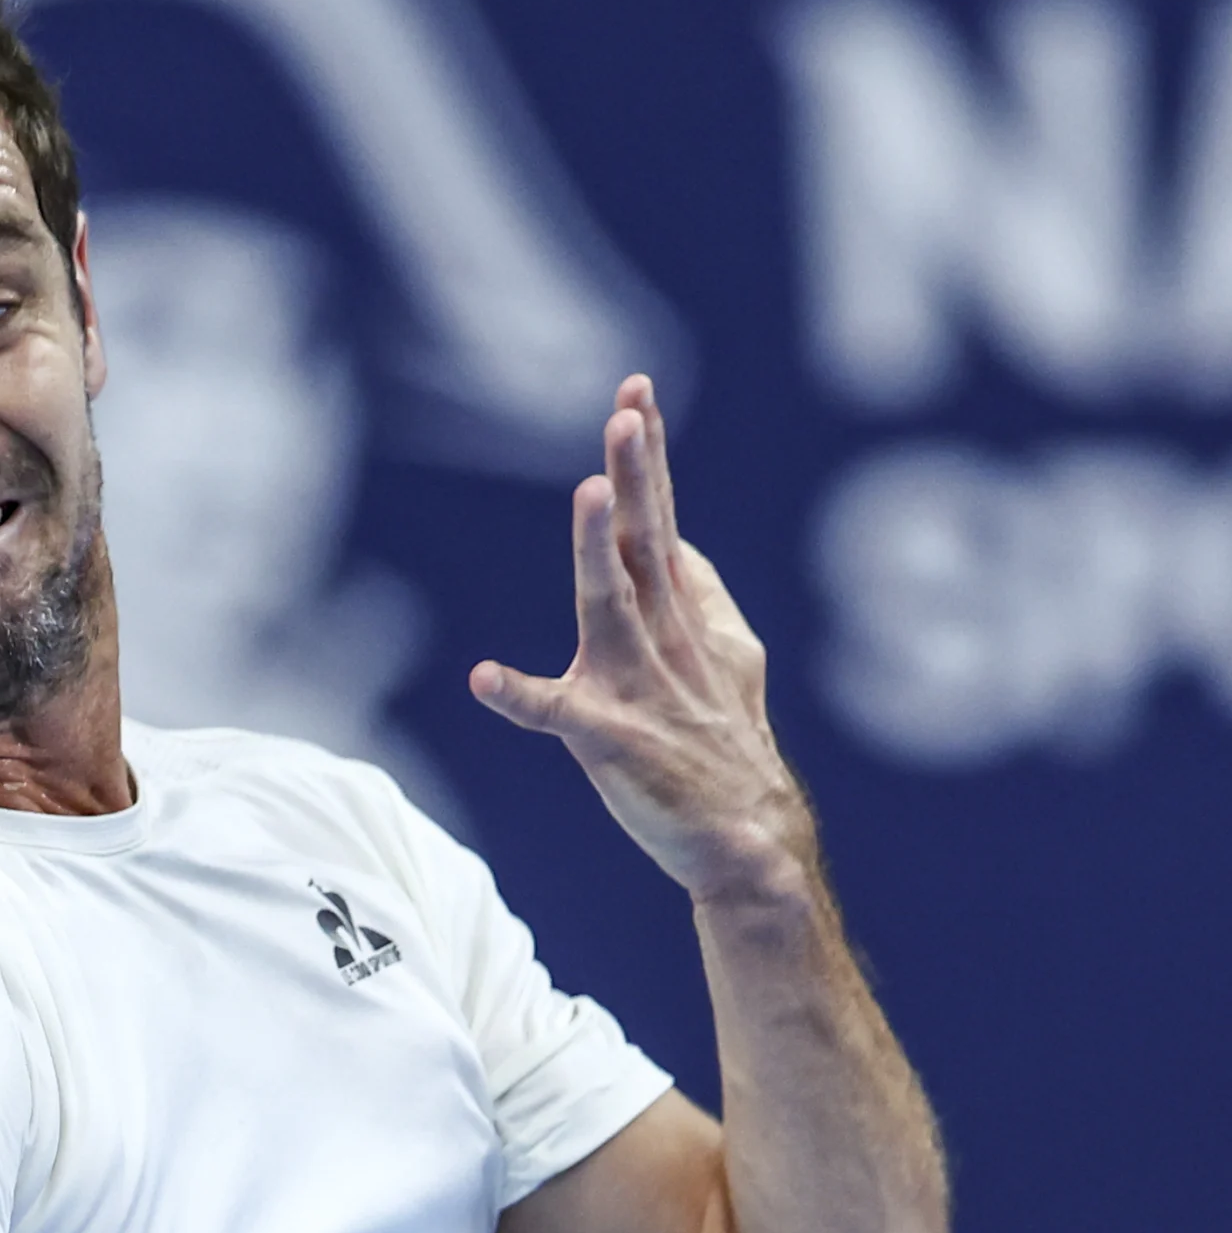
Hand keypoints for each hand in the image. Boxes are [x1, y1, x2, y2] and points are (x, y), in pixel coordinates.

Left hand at [469, 376, 813, 905]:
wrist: (749, 839)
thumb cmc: (724, 748)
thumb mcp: (728, 659)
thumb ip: (700, 598)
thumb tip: (682, 548)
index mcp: (679, 617)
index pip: (660, 523)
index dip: (647, 460)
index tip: (635, 393)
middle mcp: (661, 640)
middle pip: (646, 544)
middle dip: (638, 476)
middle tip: (628, 411)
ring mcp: (638, 689)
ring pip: (611, 606)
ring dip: (598, 550)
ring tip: (589, 491)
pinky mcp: (613, 742)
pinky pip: (557, 716)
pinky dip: (519, 696)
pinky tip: (481, 677)